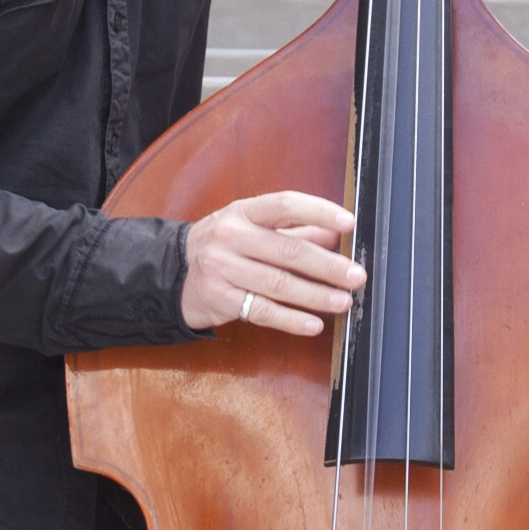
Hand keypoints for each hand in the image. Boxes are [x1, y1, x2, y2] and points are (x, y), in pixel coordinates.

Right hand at [179, 189, 364, 338]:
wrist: (172, 273)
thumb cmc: (224, 247)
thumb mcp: (253, 228)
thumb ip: (294, 231)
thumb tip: (335, 236)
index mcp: (244, 212)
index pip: (285, 205)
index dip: (319, 212)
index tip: (348, 224)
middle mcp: (231, 237)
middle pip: (287, 251)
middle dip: (327, 266)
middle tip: (355, 276)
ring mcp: (223, 269)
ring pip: (278, 285)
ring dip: (316, 296)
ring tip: (343, 302)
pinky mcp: (220, 299)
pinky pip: (262, 311)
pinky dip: (291, 320)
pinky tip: (313, 324)